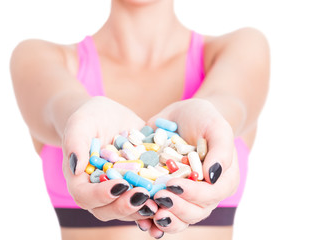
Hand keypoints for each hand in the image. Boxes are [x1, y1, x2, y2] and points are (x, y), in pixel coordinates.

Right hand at [62, 96, 157, 221]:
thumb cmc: (90, 118)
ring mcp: (119, 191)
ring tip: (160, 201)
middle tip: (143, 196)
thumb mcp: (81, 123)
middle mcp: (98, 191)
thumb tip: (76, 167)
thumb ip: (75, 143)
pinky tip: (171, 197)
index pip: (85, 196)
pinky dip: (157, 202)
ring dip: (143, 209)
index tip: (120, 185)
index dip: (101, 195)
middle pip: (107, 210)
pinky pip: (145, 199)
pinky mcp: (137, 186)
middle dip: (125, 206)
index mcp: (80, 180)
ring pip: (128, 210)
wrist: (109, 116)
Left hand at [137, 98, 239, 235]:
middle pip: (194, 212)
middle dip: (176, 208)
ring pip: (179, 219)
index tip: (173, 184)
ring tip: (147, 213)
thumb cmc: (204, 119)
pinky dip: (152, 220)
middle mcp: (206, 193)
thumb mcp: (216, 127)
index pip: (211, 195)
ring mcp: (185, 196)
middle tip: (158, 198)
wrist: (184, 117)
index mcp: (223, 180)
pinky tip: (141, 221)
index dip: (192, 193)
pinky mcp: (168, 194)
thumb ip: (221, 150)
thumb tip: (211, 177)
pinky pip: (162, 213)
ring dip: (163, 220)